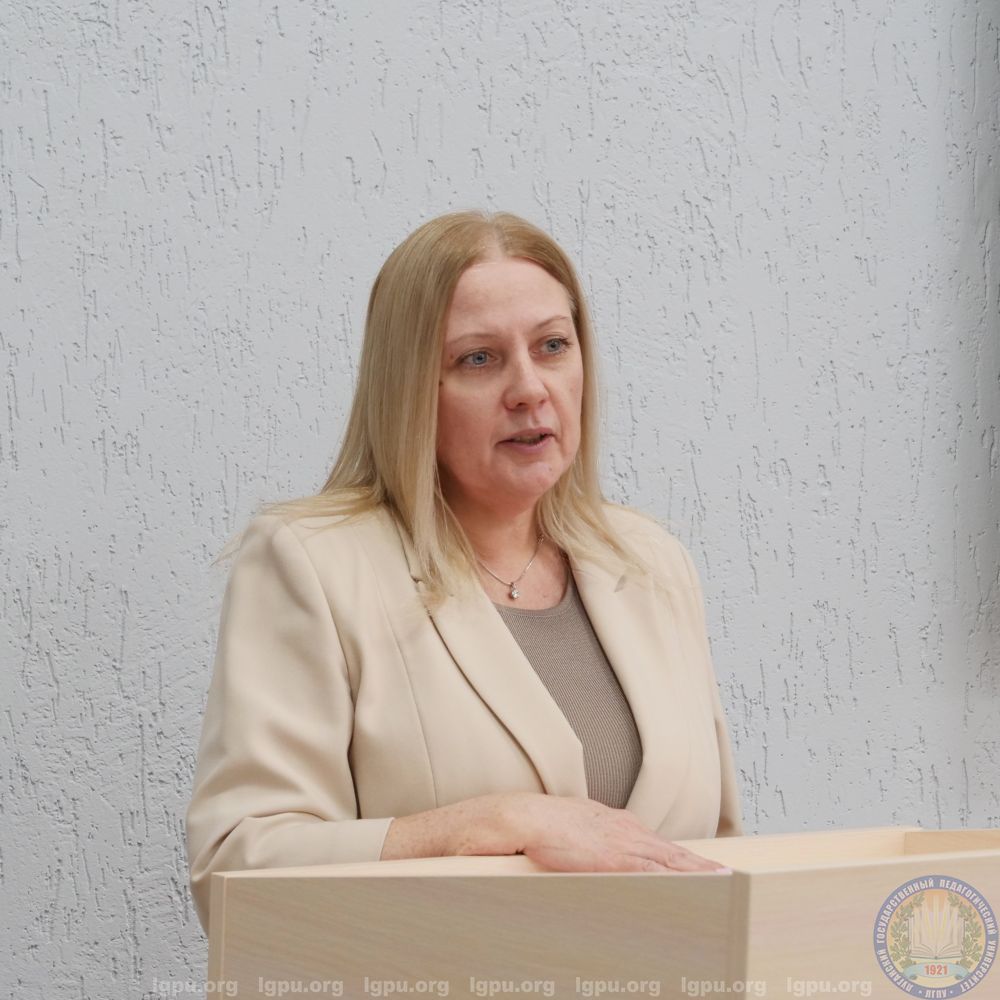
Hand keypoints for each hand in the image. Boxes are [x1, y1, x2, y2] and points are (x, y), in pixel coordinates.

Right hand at [507, 793, 729, 873]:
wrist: (529, 817)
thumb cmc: (547, 824)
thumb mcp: (580, 828)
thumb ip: (597, 839)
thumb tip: (600, 851)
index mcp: (620, 824)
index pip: (660, 844)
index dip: (684, 856)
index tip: (704, 865)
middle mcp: (628, 831)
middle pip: (672, 851)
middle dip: (700, 864)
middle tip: (727, 874)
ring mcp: (624, 843)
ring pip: (670, 860)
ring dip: (696, 871)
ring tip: (721, 879)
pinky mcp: (615, 858)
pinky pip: (653, 871)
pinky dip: (675, 878)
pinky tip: (690, 885)